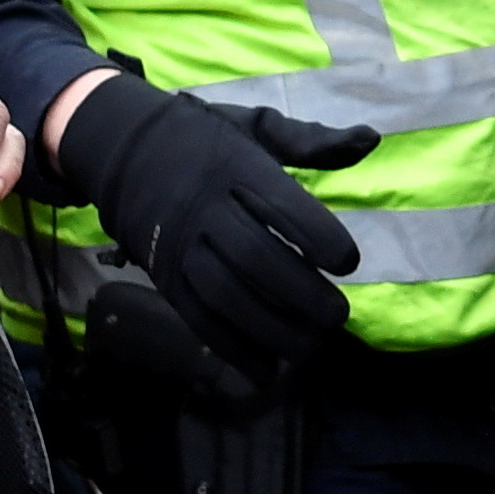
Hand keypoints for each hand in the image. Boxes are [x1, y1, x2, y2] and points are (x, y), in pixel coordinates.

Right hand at [49, 71, 377, 385]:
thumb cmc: (206, 140)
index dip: (318, 236)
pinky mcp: (164, 278)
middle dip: (301, 295)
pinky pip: (197, 319)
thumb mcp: (256, 125)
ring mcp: (179, 247)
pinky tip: (266, 369)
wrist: (123, 151)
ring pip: (224, 296)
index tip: (348, 261)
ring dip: (271, 330)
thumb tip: (371, 140)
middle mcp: (205, 209)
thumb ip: (312, 140)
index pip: (280, 205)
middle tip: (338, 316)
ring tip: (310, 346)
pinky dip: (232, 349)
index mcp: (236, 167)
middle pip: (254, 258)